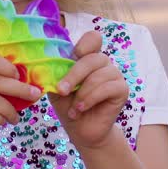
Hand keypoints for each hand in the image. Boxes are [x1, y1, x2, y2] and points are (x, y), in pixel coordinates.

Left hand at [48, 31, 127, 150]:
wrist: (81, 130)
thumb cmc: (68, 106)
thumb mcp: (56, 88)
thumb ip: (54, 73)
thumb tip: (45, 63)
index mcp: (87, 58)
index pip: (93, 38)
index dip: (84, 44)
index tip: (72, 56)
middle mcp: (103, 63)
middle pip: (92, 58)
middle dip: (74, 75)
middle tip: (61, 91)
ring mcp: (114, 75)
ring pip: (98, 75)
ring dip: (82, 93)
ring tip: (73, 108)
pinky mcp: (122, 89)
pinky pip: (107, 88)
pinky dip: (90, 99)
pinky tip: (82, 108)